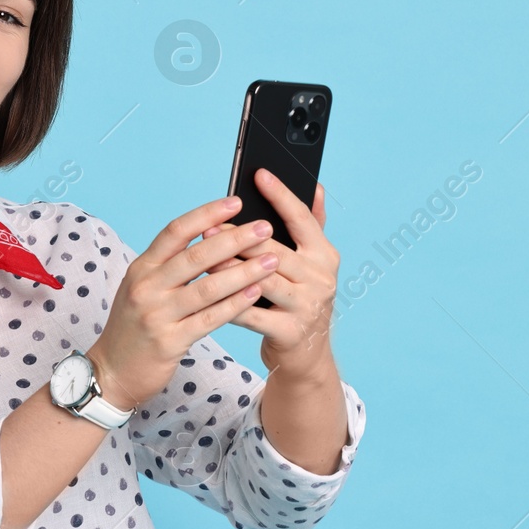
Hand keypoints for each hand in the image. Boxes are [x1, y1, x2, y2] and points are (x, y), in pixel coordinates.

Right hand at [87, 195, 286, 411]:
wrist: (112, 371)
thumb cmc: (134, 327)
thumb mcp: (141, 288)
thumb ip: (169, 266)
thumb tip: (214, 239)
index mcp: (141, 268)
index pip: (176, 231)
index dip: (207, 214)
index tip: (236, 202)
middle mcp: (146, 287)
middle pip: (196, 256)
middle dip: (235, 239)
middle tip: (264, 227)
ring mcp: (156, 315)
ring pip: (208, 287)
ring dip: (244, 272)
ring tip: (272, 260)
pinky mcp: (169, 341)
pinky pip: (209, 319)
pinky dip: (235, 304)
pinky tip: (255, 294)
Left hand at [197, 169, 339, 375]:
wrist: (306, 354)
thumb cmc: (299, 298)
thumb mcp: (312, 263)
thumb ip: (311, 225)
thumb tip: (315, 184)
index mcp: (325, 255)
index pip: (302, 219)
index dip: (280, 195)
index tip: (259, 174)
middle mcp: (321, 279)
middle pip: (275, 250)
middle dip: (240, 237)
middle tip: (209, 226)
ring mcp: (307, 306)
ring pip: (261, 280)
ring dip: (229, 268)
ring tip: (203, 258)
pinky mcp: (289, 332)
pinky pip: (251, 313)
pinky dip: (227, 302)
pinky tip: (205, 292)